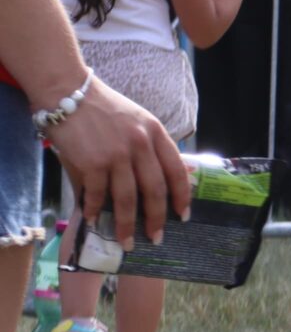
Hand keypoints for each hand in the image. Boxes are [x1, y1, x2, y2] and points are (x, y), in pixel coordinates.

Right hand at [48, 76, 190, 245]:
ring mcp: (117, 155)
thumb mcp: (136, 120)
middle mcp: (140, 145)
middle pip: (155, 191)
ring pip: (127, 199)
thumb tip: (155, 185)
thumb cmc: (102, 108)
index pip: (177, 171)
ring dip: (127, 225)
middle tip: (156, 237)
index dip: (182, 197)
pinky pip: (97, 194)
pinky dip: (94, 209)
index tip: (183, 215)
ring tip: (126, 241)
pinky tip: (93, 219)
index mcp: (156, 133)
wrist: (65, 90)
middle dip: (157, 219)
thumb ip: (148, 148)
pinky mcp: (92, 162)